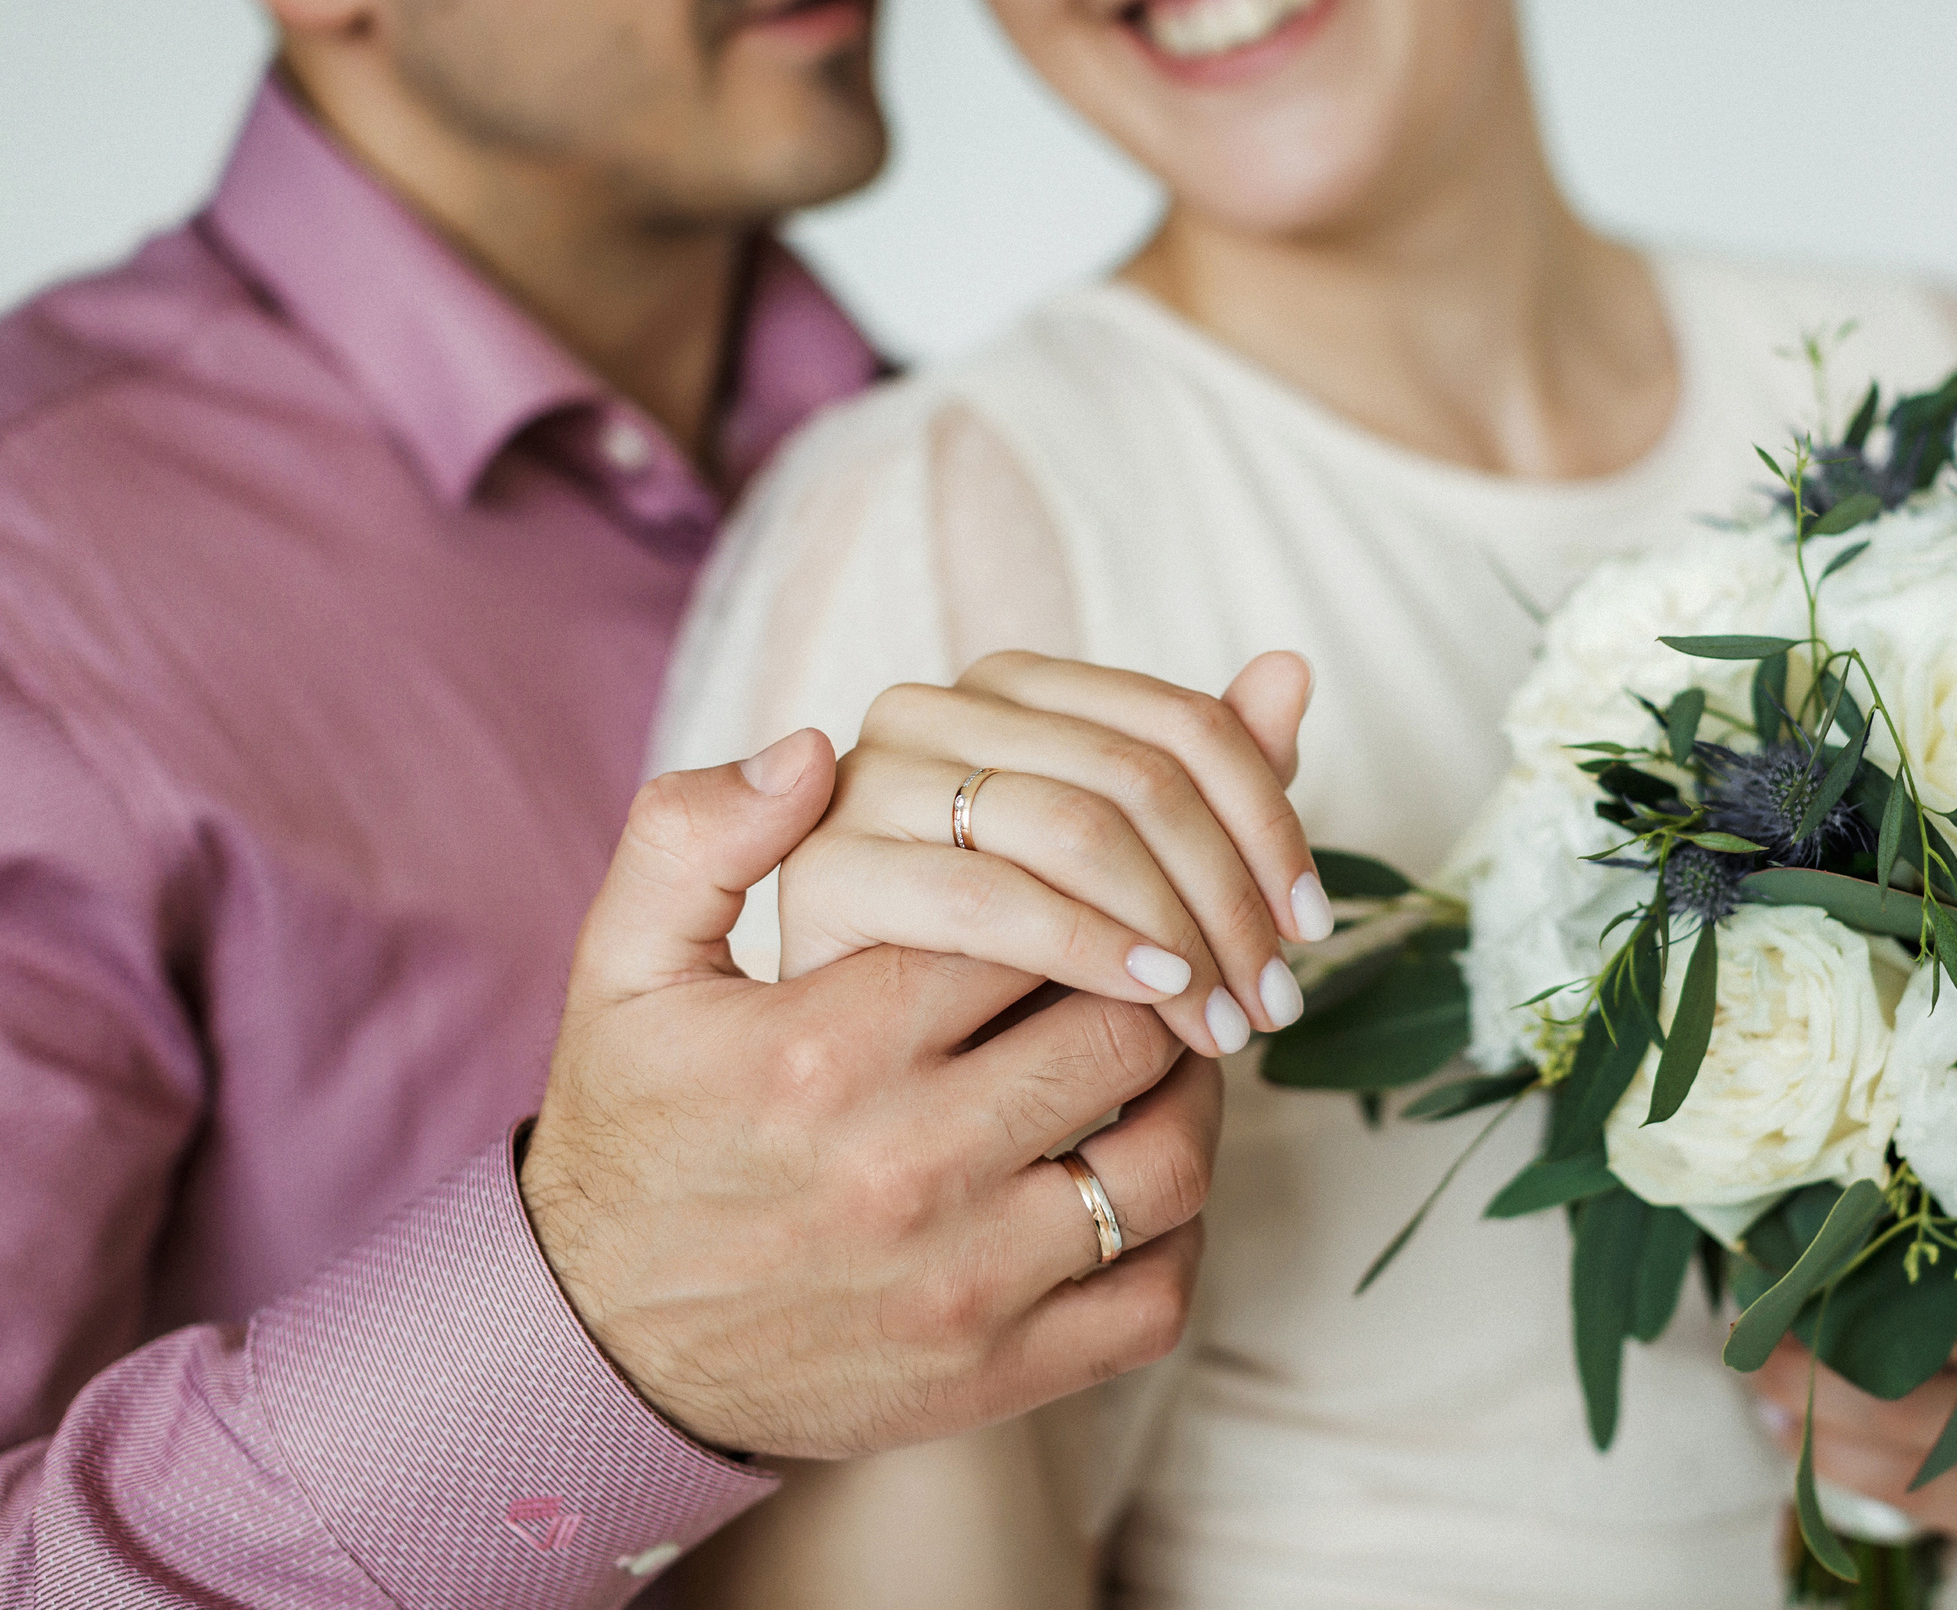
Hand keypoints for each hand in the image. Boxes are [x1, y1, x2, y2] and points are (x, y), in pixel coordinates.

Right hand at [520, 729, 1218, 1457]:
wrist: (595, 1347)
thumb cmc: (633, 1133)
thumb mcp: (623, 970)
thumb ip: (697, 838)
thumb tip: (813, 748)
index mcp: (829, 1044)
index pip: (1035, 919)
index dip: (1091, 885)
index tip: (1101, 879)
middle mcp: (907, 1163)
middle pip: (1125, 1026)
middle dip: (1161, 977)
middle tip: (1161, 957)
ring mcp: (962, 1280)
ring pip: (1168, 1158)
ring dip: (1193, 1093)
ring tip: (1167, 1051)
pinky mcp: (995, 1375)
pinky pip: (1157, 1295)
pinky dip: (1181, 1231)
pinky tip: (1142, 1172)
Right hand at [774, 649, 1332, 1058]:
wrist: (854, 1076)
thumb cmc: (1002, 970)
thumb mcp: (1119, 874)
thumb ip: (1201, 779)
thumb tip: (1290, 668)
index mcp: (1007, 687)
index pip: (1182, 722)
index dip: (1268, 822)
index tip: (1311, 926)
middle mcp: (929, 707)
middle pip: (1138, 775)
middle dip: (1228, 896)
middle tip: (1274, 999)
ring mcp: (867, 781)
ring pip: (1076, 826)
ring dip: (1174, 932)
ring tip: (1222, 1021)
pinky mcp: (825, 869)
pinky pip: (988, 898)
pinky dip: (1088, 948)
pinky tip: (1150, 1001)